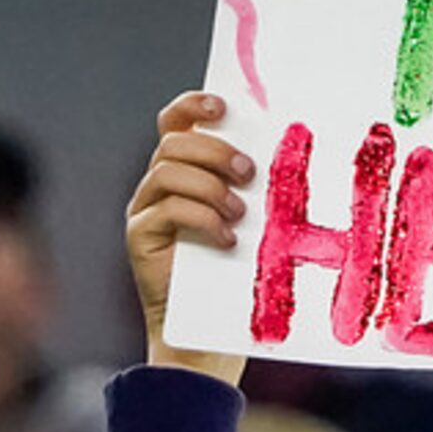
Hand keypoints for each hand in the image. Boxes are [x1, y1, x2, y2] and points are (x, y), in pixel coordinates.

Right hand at [126, 91, 254, 386]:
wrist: (210, 327)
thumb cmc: (239, 265)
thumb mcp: (253, 215)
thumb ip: (255, 183)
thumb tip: (292, 148)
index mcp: (185, 168)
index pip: (176, 120)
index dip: (194, 105)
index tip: (223, 107)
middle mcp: (157, 183)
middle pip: (173, 143)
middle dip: (214, 151)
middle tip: (248, 173)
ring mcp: (145, 208)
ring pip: (167, 172)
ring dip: (209, 187)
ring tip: (238, 213)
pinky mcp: (140, 237)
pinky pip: (166, 210)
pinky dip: (202, 219)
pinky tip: (226, 239)